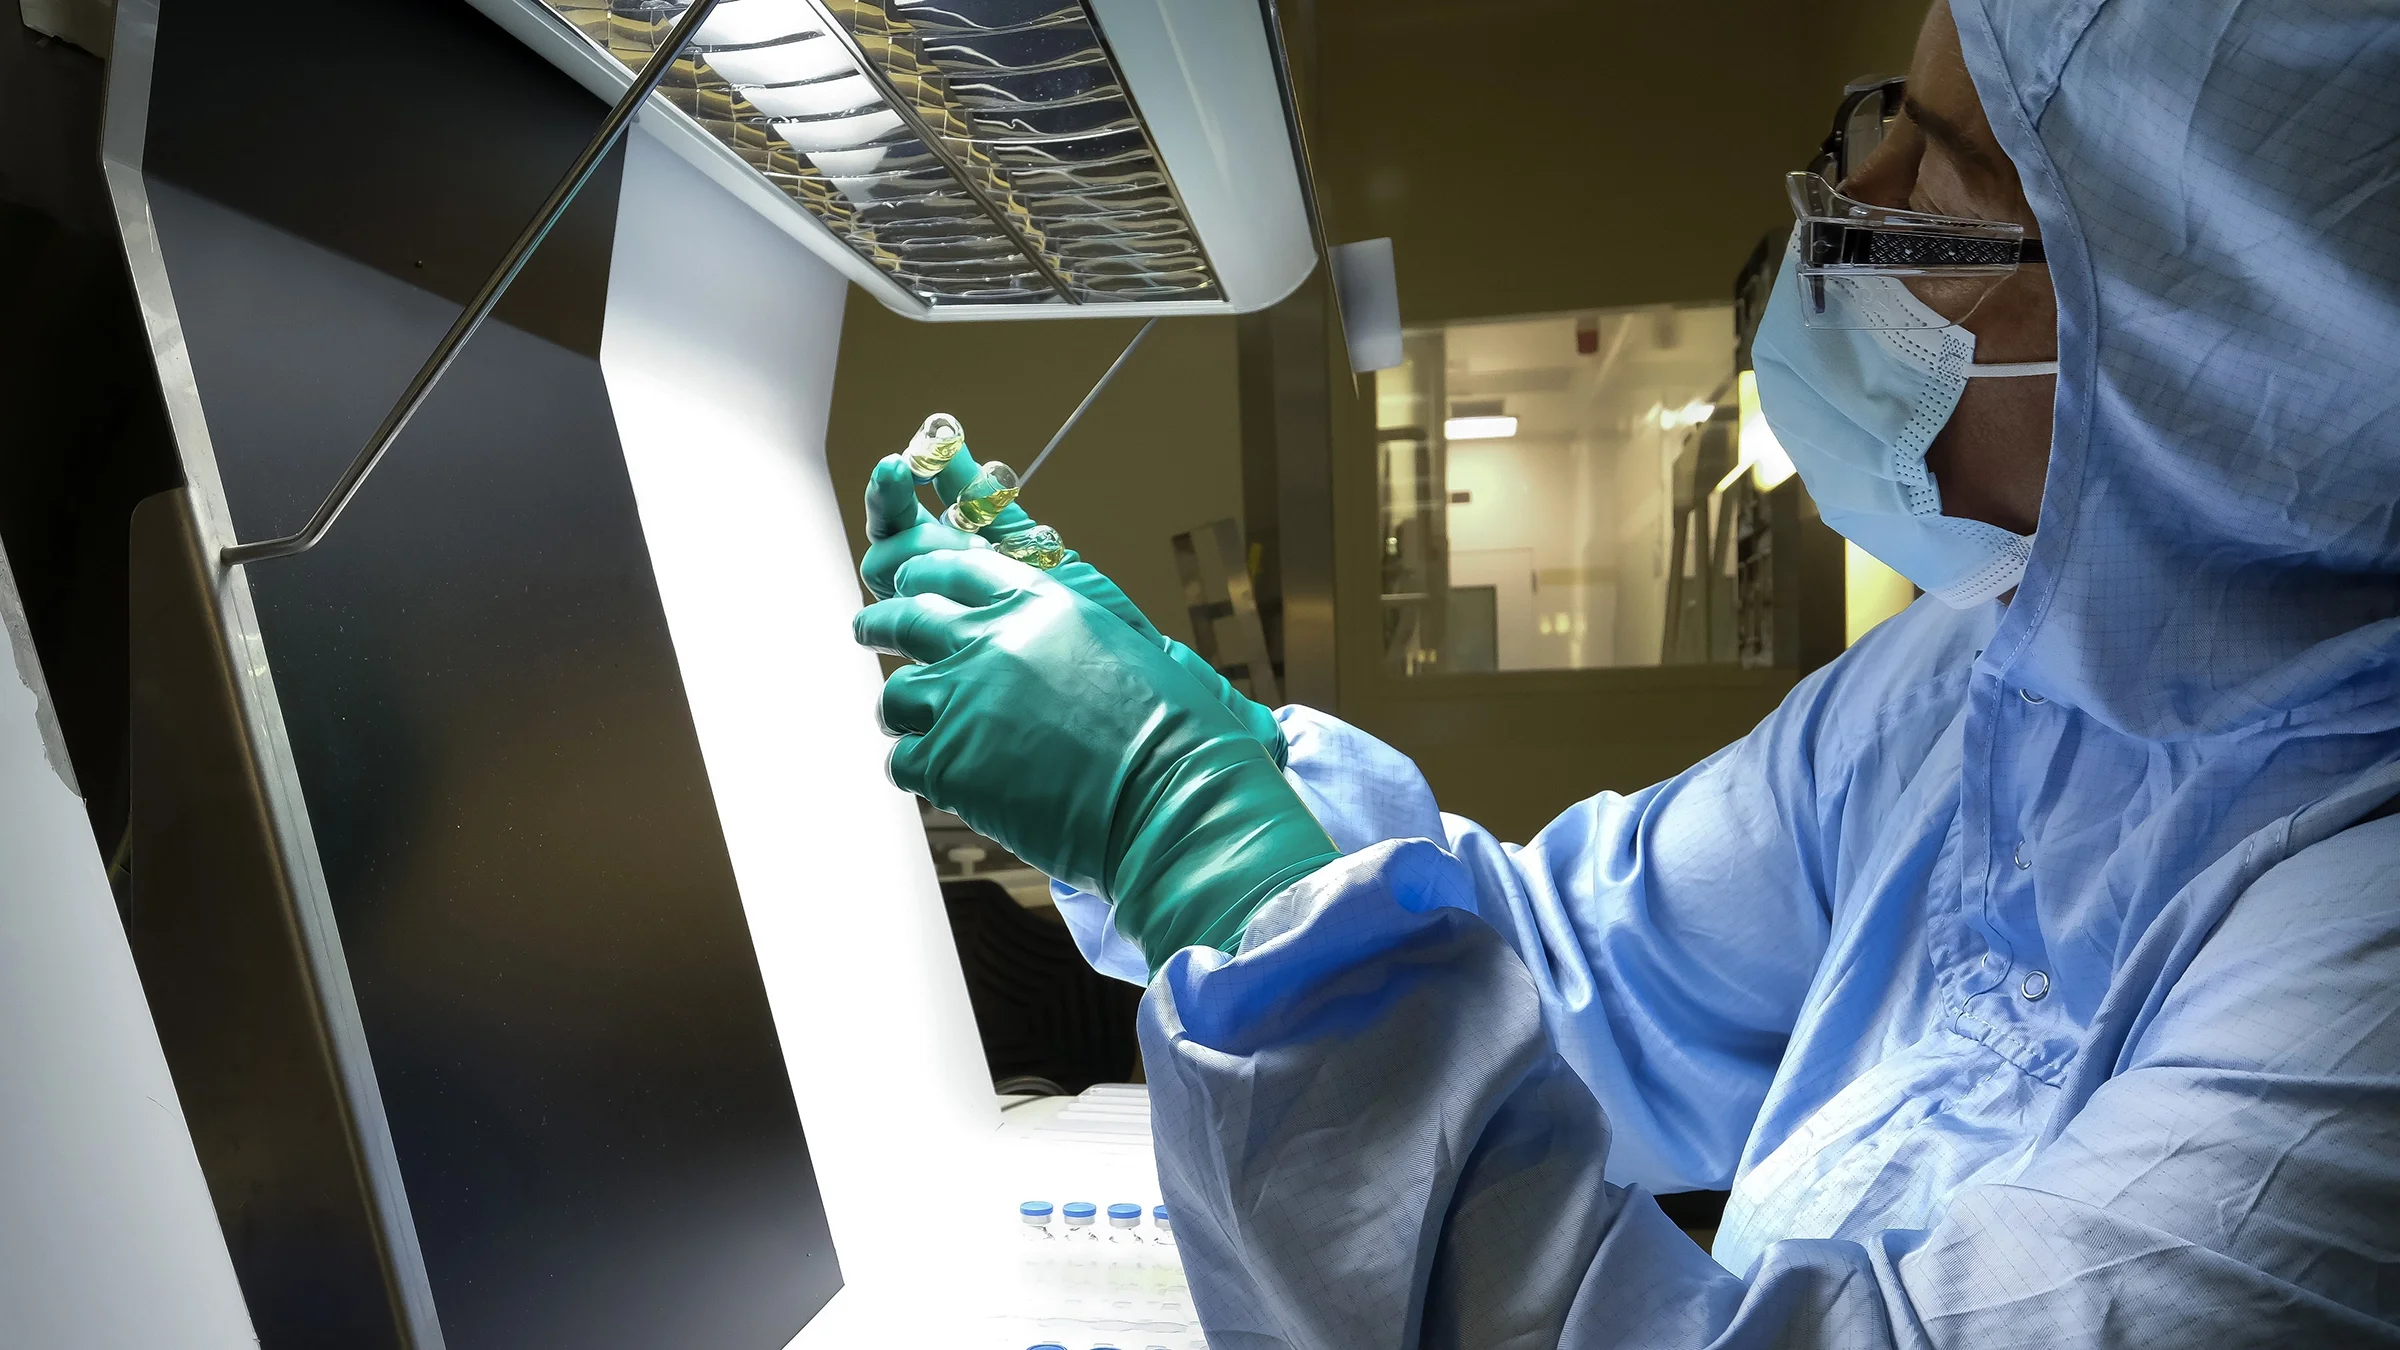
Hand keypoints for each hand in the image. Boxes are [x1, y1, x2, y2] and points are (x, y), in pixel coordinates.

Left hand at [858, 447, 1286, 764]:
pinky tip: (935, 779)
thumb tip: (1047, 662)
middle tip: (868, 629)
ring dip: (900, 709)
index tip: (908, 582)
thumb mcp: (1125, 653)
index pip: (958, 568)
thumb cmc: (1174, 734)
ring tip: (908, 726)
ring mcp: (963, 699)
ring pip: (895, 692)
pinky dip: (914, 770)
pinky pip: (902, 759)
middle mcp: (993, 640)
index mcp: (1042, 603)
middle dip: (881, 622)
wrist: (1171, 798)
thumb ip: (1070, 645)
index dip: (924, 574)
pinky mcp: (948, 761)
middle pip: (908, 616)